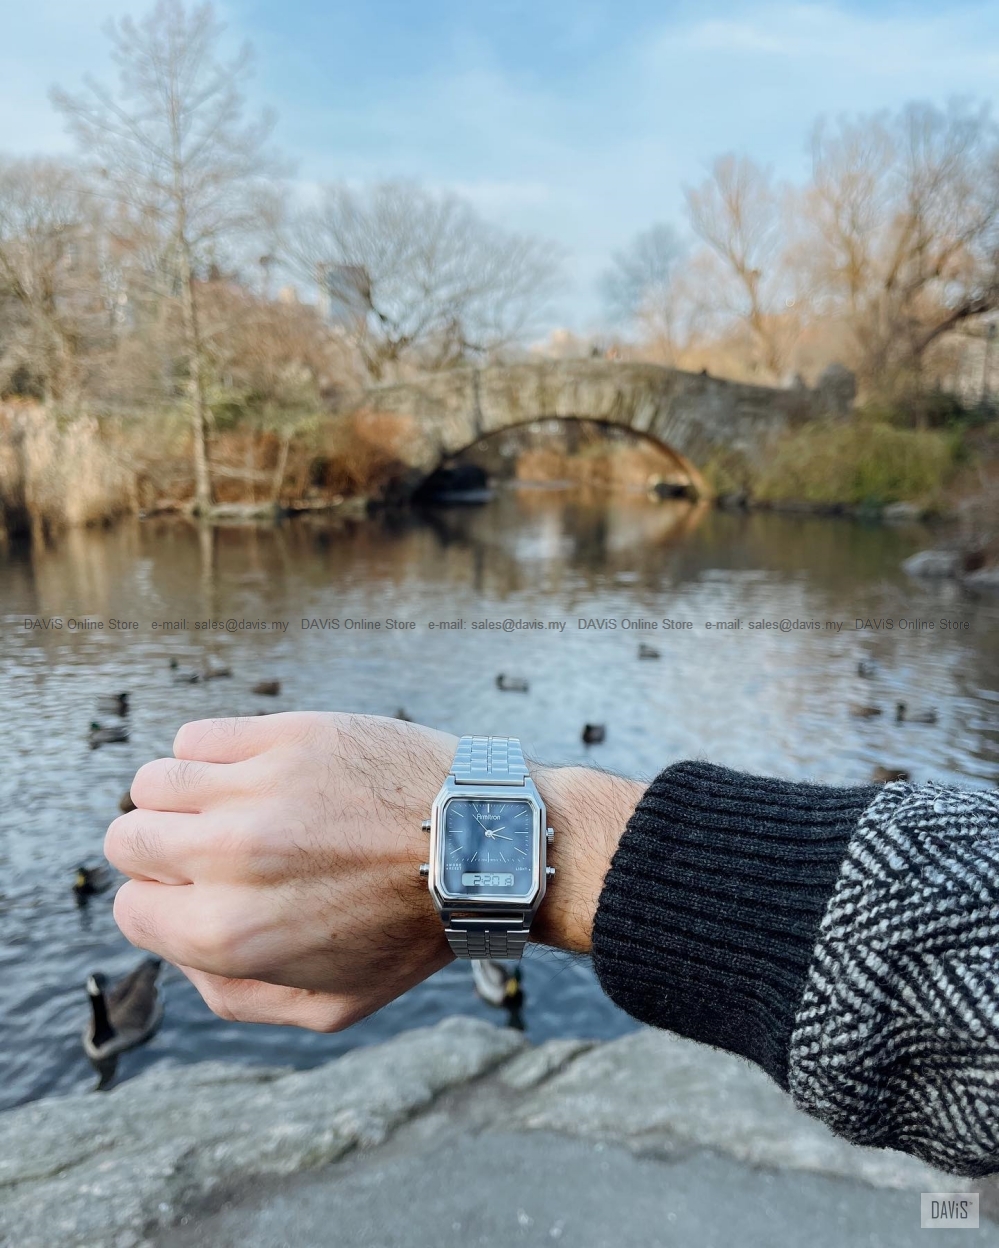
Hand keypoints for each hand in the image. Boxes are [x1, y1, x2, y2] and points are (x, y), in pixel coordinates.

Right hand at [106, 713, 457, 1031]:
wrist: (483, 844)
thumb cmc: (411, 928)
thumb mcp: (329, 1006)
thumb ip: (236, 997)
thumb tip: (180, 949)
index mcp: (231, 934)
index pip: (131, 910)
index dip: (166, 906)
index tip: (206, 895)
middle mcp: (229, 857)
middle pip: (127, 839)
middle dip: (161, 852)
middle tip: (215, 852)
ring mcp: (255, 787)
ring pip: (154, 781)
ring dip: (181, 798)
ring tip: (233, 808)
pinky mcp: (287, 734)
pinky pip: (198, 735)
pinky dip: (211, 753)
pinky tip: (255, 773)